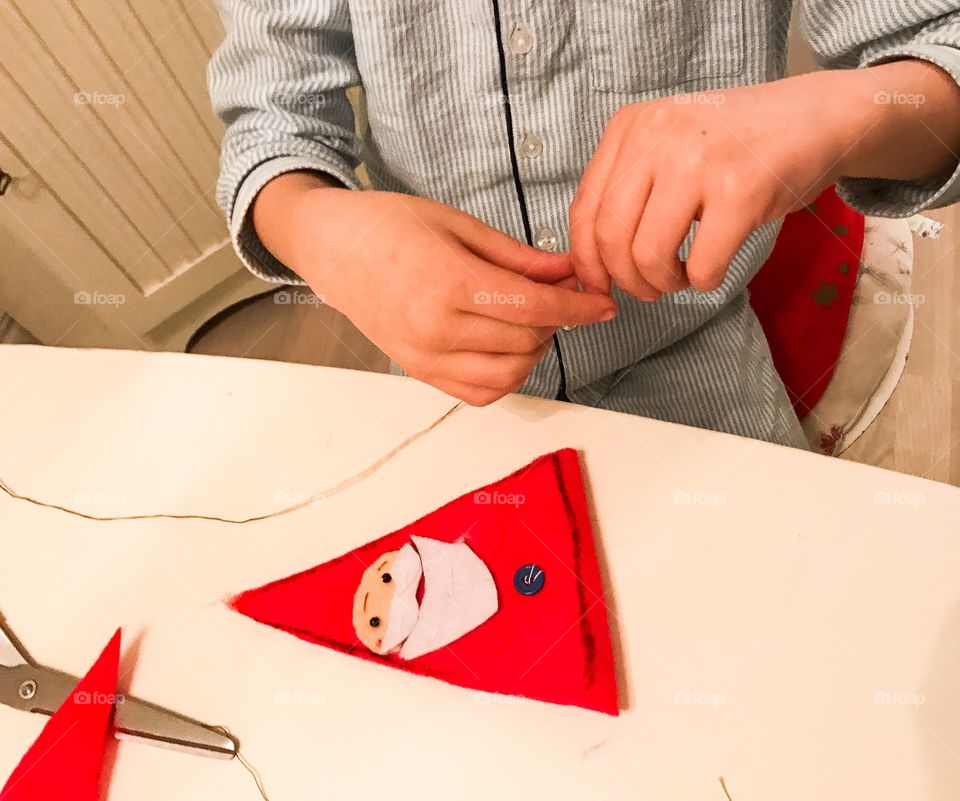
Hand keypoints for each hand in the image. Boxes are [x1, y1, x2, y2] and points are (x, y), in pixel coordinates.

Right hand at [254, 174, 615, 404]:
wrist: (332, 247)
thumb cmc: (389, 226)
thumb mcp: (458, 225)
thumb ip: (517, 256)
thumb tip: (567, 272)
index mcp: (448, 282)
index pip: (534, 306)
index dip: (579, 308)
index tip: (604, 305)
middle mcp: (436, 327)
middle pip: (527, 340)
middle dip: (558, 322)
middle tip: (562, 297)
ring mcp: (425, 356)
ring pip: (509, 375)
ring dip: (534, 352)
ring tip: (531, 321)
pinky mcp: (419, 371)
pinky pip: (480, 392)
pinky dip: (507, 376)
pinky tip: (508, 348)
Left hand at [569, 74, 856, 300]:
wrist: (814, 117)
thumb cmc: (734, 146)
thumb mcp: (666, 146)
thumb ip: (627, 189)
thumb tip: (591, 264)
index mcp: (630, 127)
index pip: (584, 210)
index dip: (587, 261)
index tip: (600, 285)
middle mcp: (656, 137)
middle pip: (610, 237)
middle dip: (624, 279)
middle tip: (648, 288)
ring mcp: (697, 162)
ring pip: (648, 255)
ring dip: (662, 283)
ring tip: (681, 277)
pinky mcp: (740, 192)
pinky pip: (702, 266)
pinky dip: (703, 282)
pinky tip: (711, 269)